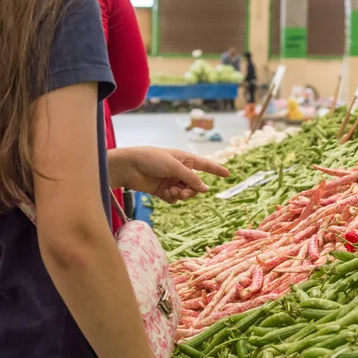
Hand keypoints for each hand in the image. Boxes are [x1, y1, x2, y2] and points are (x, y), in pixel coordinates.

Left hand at [108, 147, 229, 203]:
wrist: (128, 167)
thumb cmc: (151, 159)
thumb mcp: (174, 166)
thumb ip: (191, 178)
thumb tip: (205, 189)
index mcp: (184, 159)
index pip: (205, 165)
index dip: (216, 169)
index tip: (228, 174)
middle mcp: (179, 170)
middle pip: (196, 184)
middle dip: (194, 189)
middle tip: (186, 191)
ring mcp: (171, 181)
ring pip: (186, 193)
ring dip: (184, 194)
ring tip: (175, 192)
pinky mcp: (162, 191)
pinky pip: (175, 199)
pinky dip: (173, 198)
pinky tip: (167, 193)